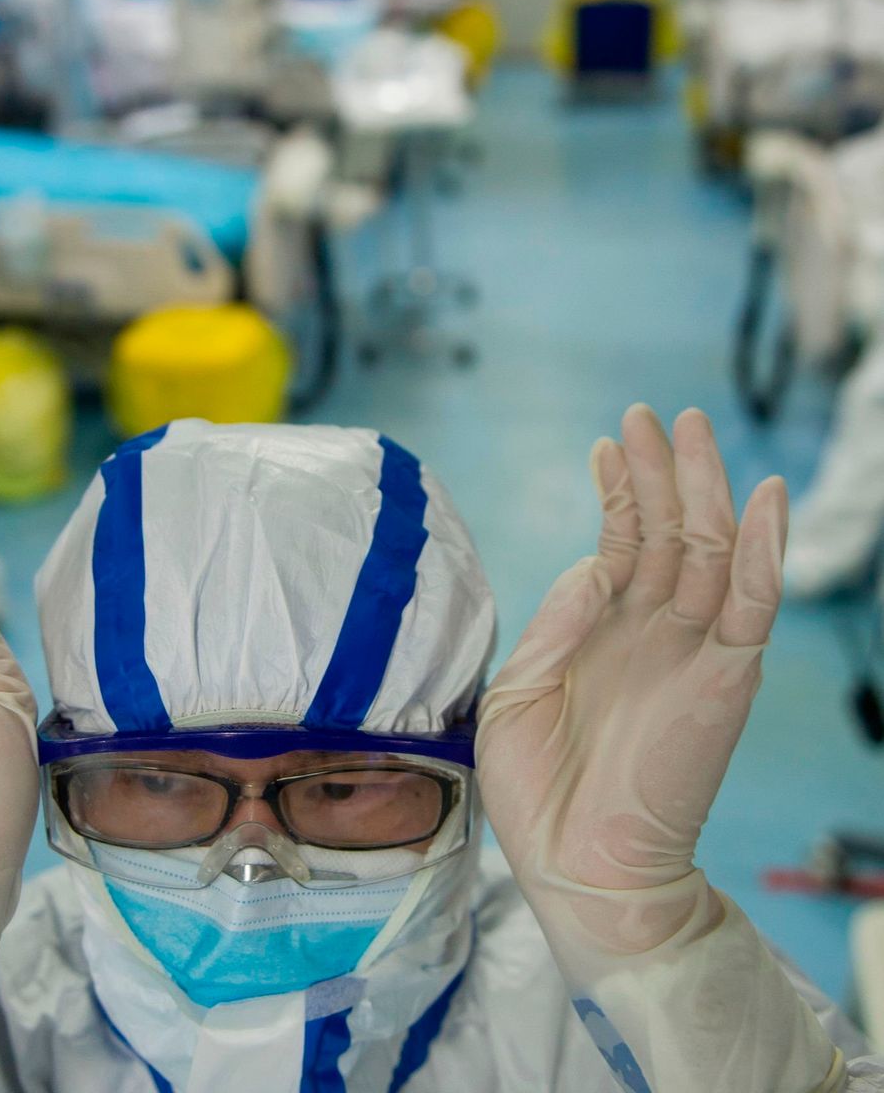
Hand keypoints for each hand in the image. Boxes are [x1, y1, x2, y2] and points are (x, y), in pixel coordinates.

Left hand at [475, 404, 786, 953]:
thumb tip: (592, 564)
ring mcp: (690, 653)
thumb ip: (556, 621)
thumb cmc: (535, 790)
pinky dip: (762, 552)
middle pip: (667, 534)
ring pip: (707, 552)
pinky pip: (752, 606)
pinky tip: (762, 499)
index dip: (617, 493)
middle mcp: (650, 633)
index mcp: (600, 634)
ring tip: (688, 429)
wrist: (576, 867)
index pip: (621, 546)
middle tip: (651, 414)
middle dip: (659, 472)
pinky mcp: (723, 680)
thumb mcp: (519, 690)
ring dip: (701, 490)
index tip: (607, 443)